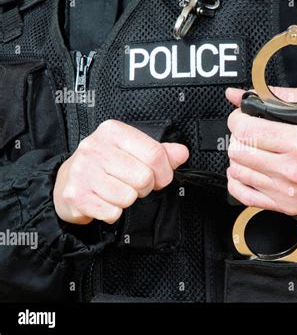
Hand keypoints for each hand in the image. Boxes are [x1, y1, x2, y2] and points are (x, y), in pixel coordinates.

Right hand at [53, 120, 188, 224]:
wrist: (67, 180)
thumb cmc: (104, 164)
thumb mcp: (132, 150)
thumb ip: (160, 151)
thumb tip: (182, 153)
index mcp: (113, 132)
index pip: (155, 154)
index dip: (165, 172)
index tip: (160, 178)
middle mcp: (95, 148)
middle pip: (144, 178)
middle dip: (144, 188)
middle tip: (132, 184)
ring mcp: (83, 171)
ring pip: (128, 197)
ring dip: (127, 200)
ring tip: (116, 191)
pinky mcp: (76, 195)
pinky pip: (112, 212)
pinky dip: (113, 213)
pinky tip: (104, 201)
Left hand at [226, 87, 296, 215]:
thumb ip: (273, 96)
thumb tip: (236, 95)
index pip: (247, 130)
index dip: (237, 119)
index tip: (241, 117)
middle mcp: (293, 169)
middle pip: (239, 151)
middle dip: (237, 137)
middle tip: (247, 133)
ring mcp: (287, 191)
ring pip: (238, 171)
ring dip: (238, 158)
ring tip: (250, 151)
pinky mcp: (285, 206)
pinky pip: (244, 196)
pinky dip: (236, 182)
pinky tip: (244, 171)